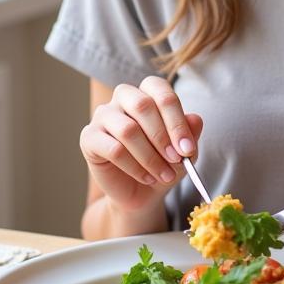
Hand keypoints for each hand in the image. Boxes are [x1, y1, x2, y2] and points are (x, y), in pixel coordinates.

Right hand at [80, 76, 202, 213]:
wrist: (141, 192)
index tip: (188, 148)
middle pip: (142, 105)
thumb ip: (190, 133)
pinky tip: (147, 177)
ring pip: (128, 130)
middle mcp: (123, 97)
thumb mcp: (184, 151)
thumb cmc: (163, 163)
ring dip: (150, 156)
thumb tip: (195, 119)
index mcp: (147, 92)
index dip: (176, 119)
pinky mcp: (89, 137)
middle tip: (177, 160)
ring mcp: (103, 115)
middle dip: (163, 136)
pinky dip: (135, 167)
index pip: (161, 92)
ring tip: (164, 174)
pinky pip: (114, 149)